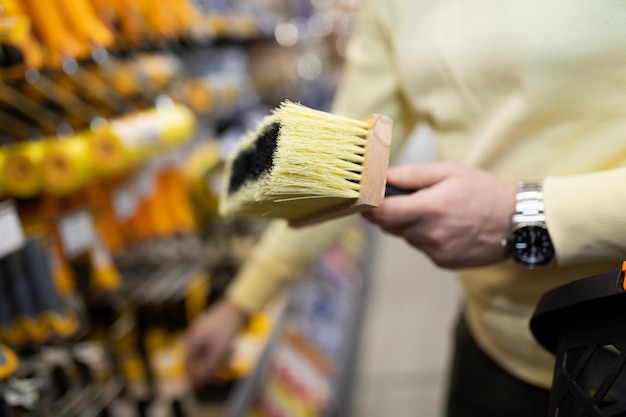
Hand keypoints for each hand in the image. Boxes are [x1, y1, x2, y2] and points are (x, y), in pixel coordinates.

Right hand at [184, 298, 248, 387]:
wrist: (241, 305)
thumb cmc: (228, 326)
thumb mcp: (218, 352)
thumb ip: (208, 368)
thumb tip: (197, 384)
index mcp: (193, 340)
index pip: (187, 364)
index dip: (194, 377)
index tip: (202, 387)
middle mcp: (196, 335)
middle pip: (199, 359)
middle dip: (211, 369)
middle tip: (222, 376)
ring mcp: (205, 331)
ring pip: (209, 353)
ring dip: (220, 360)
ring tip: (232, 359)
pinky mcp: (215, 328)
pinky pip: (216, 345)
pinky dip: (223, 351)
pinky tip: (233, 350)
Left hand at [362, 162, 516, 268]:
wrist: (516, 222)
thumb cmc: (483, 191)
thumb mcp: (449, 172)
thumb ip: (412, 175)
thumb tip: (382, 176)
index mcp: (430, 208)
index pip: (382, 214)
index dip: (369, 206)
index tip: (366, 198)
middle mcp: (430, 234)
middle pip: (389, 226)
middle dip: (390, 213)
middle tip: (407, 199)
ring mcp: (436, 251)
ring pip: (406, 237)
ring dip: (411, 224)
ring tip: (437, 211)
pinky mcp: (443, 261)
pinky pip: (422, 247)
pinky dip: (426, 236)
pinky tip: (446, 226)